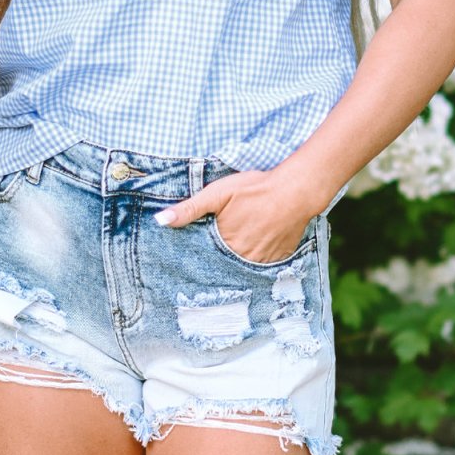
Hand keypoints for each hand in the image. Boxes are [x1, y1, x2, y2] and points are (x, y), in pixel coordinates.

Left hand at [154, 167, 320, 263]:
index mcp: (225, 245)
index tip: (188, 260)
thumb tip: (160, 221)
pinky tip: (255, 245)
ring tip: (233, 249)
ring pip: (243, 265)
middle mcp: (243, 258)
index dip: (198, 256)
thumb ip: (189, 209)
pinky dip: (256, 257)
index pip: (205, 259)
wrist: (295, 190)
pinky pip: (263, 264)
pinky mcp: (280, 257)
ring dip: (236, 260)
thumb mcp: (217, 194)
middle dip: (216, 259)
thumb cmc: (254, 189)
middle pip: (224, 264)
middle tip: (213, 252)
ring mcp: (263, 261)